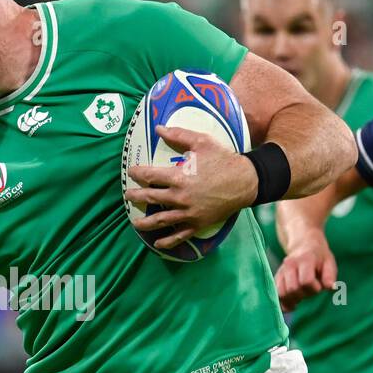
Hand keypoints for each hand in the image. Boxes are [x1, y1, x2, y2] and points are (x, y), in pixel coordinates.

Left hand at [123, 126, 256, 251]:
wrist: (245, 181)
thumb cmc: (223, 160)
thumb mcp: (202, 142)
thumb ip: (179, 135)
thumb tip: (158, 128)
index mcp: (178, 177)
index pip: (149, 175)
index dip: (137, 173)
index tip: (131, 171)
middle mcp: (179, 197)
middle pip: (150, 197)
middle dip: (135, 196)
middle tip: (127, 195)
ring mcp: (188, 213)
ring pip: (160, 220)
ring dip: (144, 223)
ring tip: (135, 223)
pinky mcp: (197, 224)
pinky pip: (179, 236)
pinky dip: (167, 242)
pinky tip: (157, 244)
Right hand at [274, 228, 337, 311]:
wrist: (304, 245)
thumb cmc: (319, 257)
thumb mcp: (329, 263)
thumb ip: (330, 276)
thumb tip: (330, 288)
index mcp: (305, 260)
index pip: (306, 281)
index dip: (314, 288)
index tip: (319, 287)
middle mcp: (290, 265)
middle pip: (293, 288)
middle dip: (304, 295)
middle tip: (310, 291)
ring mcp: (281, 271)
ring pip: (282, 293)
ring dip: (292, 300)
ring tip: (301, 298)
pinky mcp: (277, 277)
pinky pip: (276, 294)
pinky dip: (283, 302)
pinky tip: (291, 305)